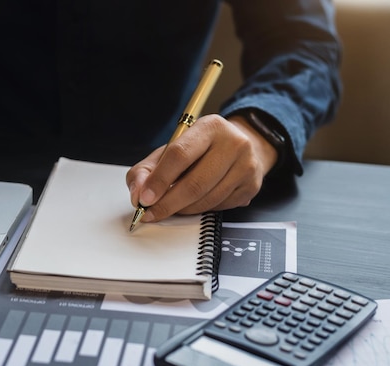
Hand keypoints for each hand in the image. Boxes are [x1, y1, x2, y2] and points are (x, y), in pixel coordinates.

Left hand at [126, 113, 277, 222]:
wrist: (240, 147)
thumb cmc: (200, 150)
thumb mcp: (169, 151)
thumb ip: (146, 171)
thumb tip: (138, 194)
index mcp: (209, 127)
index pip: (180, 154)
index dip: (159, 180)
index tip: (144, 199)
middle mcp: (233, 143)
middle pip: (195, 183)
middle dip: (168, 203)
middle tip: (151, 213)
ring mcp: (246, 166)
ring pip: (207, 200)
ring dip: (183, 210)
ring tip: (170, 207)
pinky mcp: (252, 186)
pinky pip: (219, 207)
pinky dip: (200, 210)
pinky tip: (193, 203)